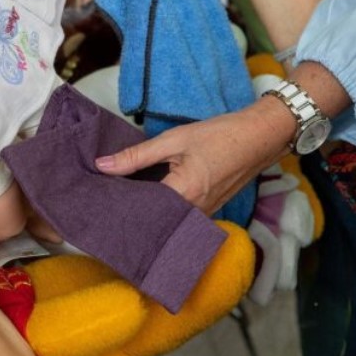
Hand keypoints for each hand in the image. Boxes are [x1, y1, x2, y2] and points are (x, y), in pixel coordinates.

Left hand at [94, 101, 295, 214]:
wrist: (259, 138)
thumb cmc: (219, 135)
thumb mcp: (173, 139)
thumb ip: (136, 155)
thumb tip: (102, 165)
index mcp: (183, 194)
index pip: (140, 209)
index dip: (117, 204)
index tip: (96, 198)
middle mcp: (193, 213)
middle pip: (151, 220)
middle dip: (128, 210)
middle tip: (102, 199)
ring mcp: (203, 215)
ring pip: (164, 219)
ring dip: (144, 209)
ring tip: (119, 198)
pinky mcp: (207, 211)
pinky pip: (178, 215)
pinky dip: (161, 207)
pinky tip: (145, 196)